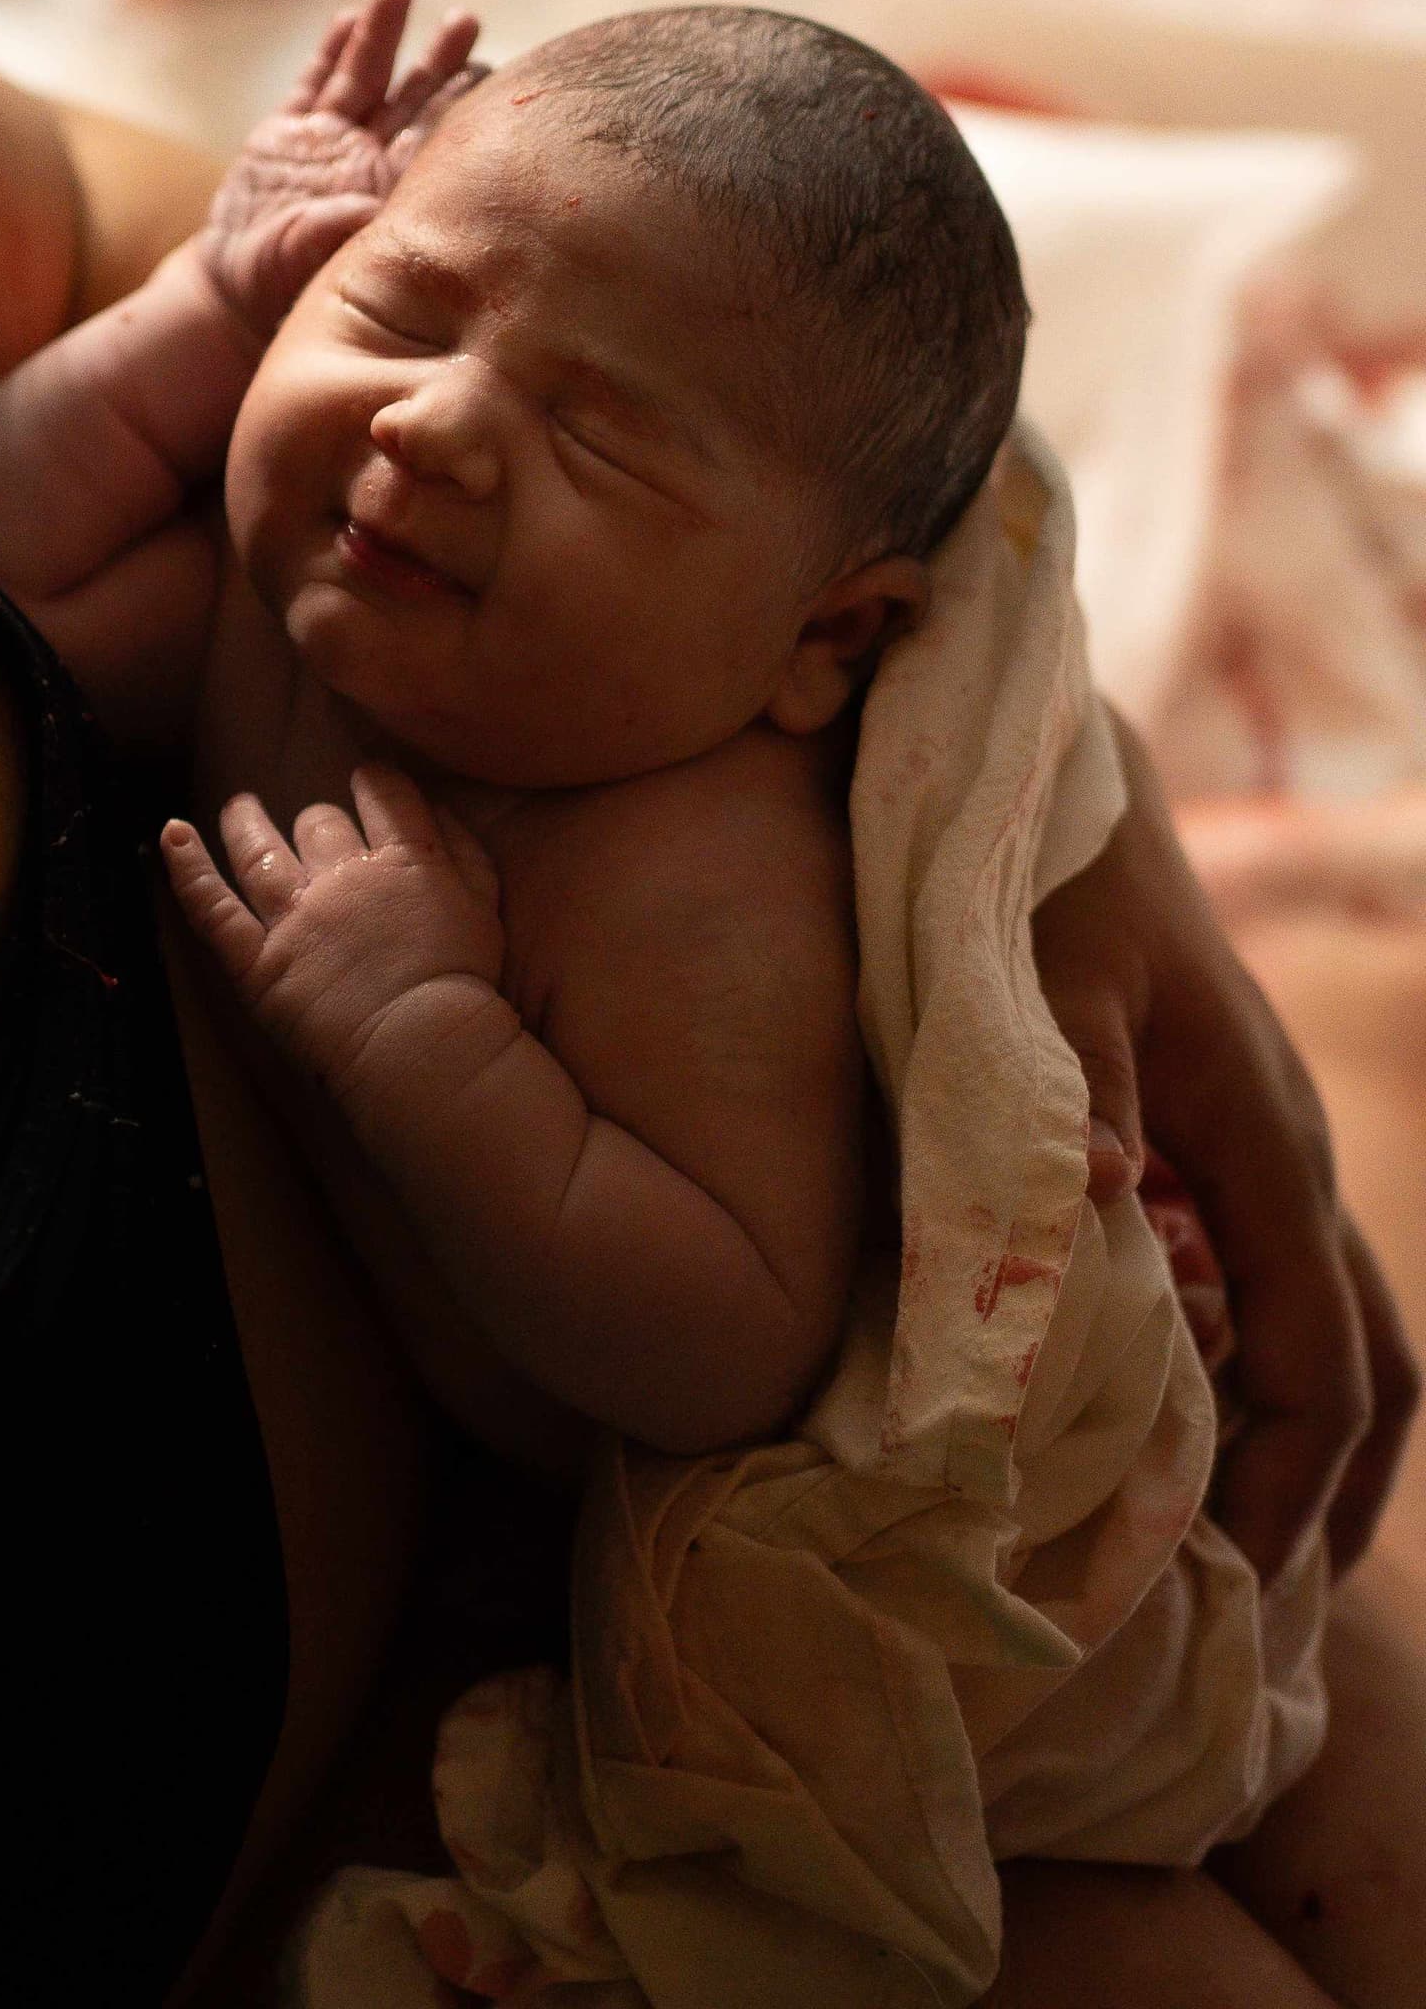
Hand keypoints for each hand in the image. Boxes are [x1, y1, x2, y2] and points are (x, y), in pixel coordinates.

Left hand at [161, 764, 510, 1103]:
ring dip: (244, 822)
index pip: (385, 796)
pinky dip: (187, 870)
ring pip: (259, 850)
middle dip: (318, 822)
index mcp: (403, 861)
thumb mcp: (485, 906)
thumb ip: (466, 852)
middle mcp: (342, 876)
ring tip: (238, 807)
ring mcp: (294, 917)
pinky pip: (212, 908)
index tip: (369, 782)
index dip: (375, 783)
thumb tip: (439, 809)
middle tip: (315, 829)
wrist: (421, 1044)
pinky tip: (170, 834)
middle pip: (320, 825)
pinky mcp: (257, 960)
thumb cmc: (463, 984)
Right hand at [196, 0, 484, 339]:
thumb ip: (337, 230)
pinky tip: (347, 17)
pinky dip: (328, 52)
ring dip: (381, 33)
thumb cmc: (282, 286)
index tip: (487, 70)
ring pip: (363, 76)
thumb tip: (366, 208)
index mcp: (385, 190)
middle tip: (469, 20)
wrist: (235, 290)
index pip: (429, 138)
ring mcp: (327, 142)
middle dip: (438, 58)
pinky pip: (313, 85)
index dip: (456, 103)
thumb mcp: (308, 261)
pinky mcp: (286, 134)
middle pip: (410, 97)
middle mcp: (364, 159)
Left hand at [1034, 712, 1419, 1584]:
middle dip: (1323, 1504)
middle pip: (1366, 1370)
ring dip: (1296, 1452)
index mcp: (1263, 1148)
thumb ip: (1059, 1098)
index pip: (1321, 1369)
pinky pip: (1269, 1292)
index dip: (1282, 1494)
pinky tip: (1166, 1434)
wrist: (1049, 776)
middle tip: (1246, 1623)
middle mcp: (1285, 1162)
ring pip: (1330, 1334)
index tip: (1209, 1590)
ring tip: (1223, 1565)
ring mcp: (1258, 1152)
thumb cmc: (1039, 875)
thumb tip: (1098, 1219)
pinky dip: (1248, 1383)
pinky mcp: (1210, 1142)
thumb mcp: (1034, 981)